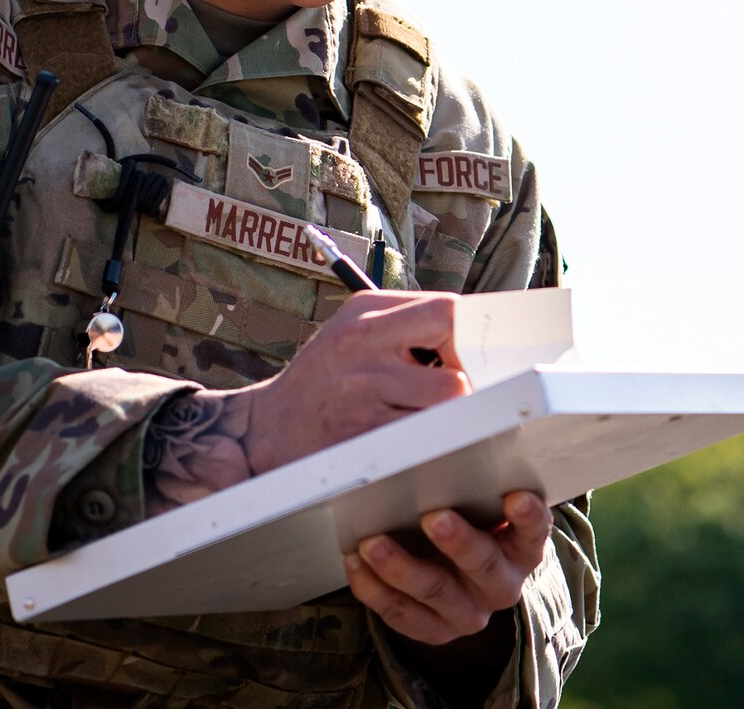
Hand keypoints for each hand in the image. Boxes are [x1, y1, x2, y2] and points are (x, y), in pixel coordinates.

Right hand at [242, 290, 469, 474]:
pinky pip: (428, 430)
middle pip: (453, 340)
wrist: (265, 430)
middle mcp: (363, 341)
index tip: (479, 354)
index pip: (446, 308)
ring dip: (454, 406)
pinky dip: (436, 435)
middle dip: (468, 366)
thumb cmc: (322, 381)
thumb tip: (473, 334)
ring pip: (449, 391)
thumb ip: (406, 324)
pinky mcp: (365, 430)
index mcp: (365, 311)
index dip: (472, 333)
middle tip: (463, 386)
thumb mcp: (353, 332)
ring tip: (432, 412)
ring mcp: (364, 386)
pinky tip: (417, 436)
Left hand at [344, 491, 552, 644]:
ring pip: (435, 592)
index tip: (515, 497)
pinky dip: (374, 589)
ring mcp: (468, 612)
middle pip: (483, 566)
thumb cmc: (471, 526)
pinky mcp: (435, 630)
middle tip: (434, 518)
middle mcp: (500, 584)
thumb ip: (473, 481)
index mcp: (522, 549)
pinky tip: (357, 562)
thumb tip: (441, 430)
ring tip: (373, 544)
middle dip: (458, 542)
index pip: (534, 531)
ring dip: (401, 567)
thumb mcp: (482, 506)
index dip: (528, 517)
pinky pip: (401, 614)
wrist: (461, 578)